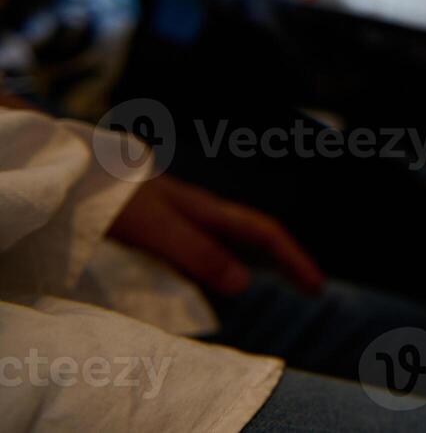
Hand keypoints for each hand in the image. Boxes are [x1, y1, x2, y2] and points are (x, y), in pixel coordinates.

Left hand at [106, 175, 324, 295]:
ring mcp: (180, 217)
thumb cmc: (112, 200)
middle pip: (255, 235)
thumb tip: (246, 285)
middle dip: (287, 260)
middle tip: (311, 288)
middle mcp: (200, 212)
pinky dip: (226, 263)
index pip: (264, 233)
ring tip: (276, 282)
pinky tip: (215, 277)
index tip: (317, 287)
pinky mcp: (159, 226)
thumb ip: (198, 254)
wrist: (71, 175)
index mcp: (207, 210)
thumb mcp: (157, 229)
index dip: (294, 259)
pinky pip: (207, 247)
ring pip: (232, 239)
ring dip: (259, 260)